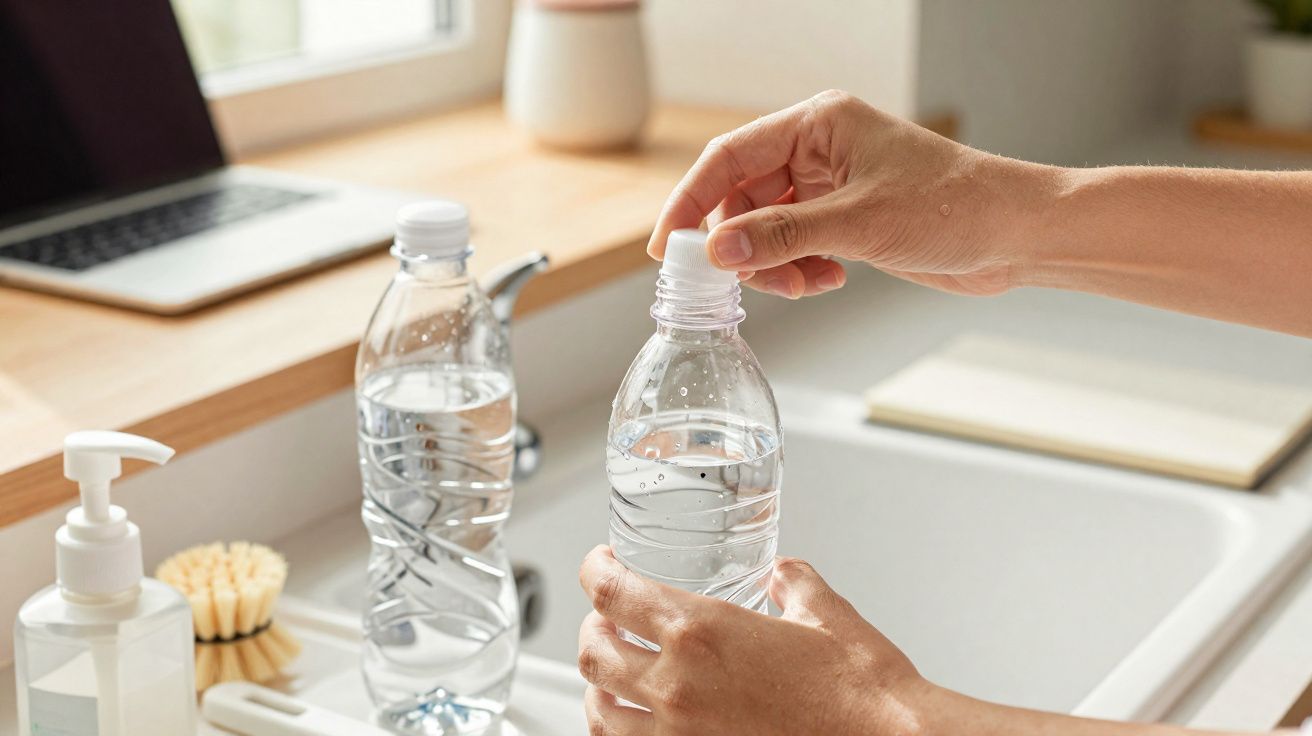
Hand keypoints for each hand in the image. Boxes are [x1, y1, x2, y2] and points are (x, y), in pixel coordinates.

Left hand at [576, 545, 931, 735]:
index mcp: (701, 632)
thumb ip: (793, 583)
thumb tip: (783, 575)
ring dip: (600, 683)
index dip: (594, 570)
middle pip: (593, 651)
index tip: (600, 564)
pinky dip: (620, 730)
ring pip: (600, 709)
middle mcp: (677, 686)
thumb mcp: (825, 613)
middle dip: (594, 627)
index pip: (610, 592)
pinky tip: (635, 721)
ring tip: (614, 672)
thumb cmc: (860, 691)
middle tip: (609, 617)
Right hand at [649, 90, 1052, 298]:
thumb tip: (716, 252)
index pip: (728, 157)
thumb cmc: (954, 207)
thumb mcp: (857, 224)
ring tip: (802, 283)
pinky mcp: (846, 219)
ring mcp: (831, 186)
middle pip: (742, 198)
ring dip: (773, 264)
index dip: (691, 201)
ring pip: (766, 228)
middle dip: (741, 245)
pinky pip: (794, 245)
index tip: (667, 247)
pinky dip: (798, 269)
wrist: (1016, 234)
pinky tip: (827, 280)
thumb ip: (781, 236)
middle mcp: (819, 150)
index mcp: (817, 125)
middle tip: (744, 281)